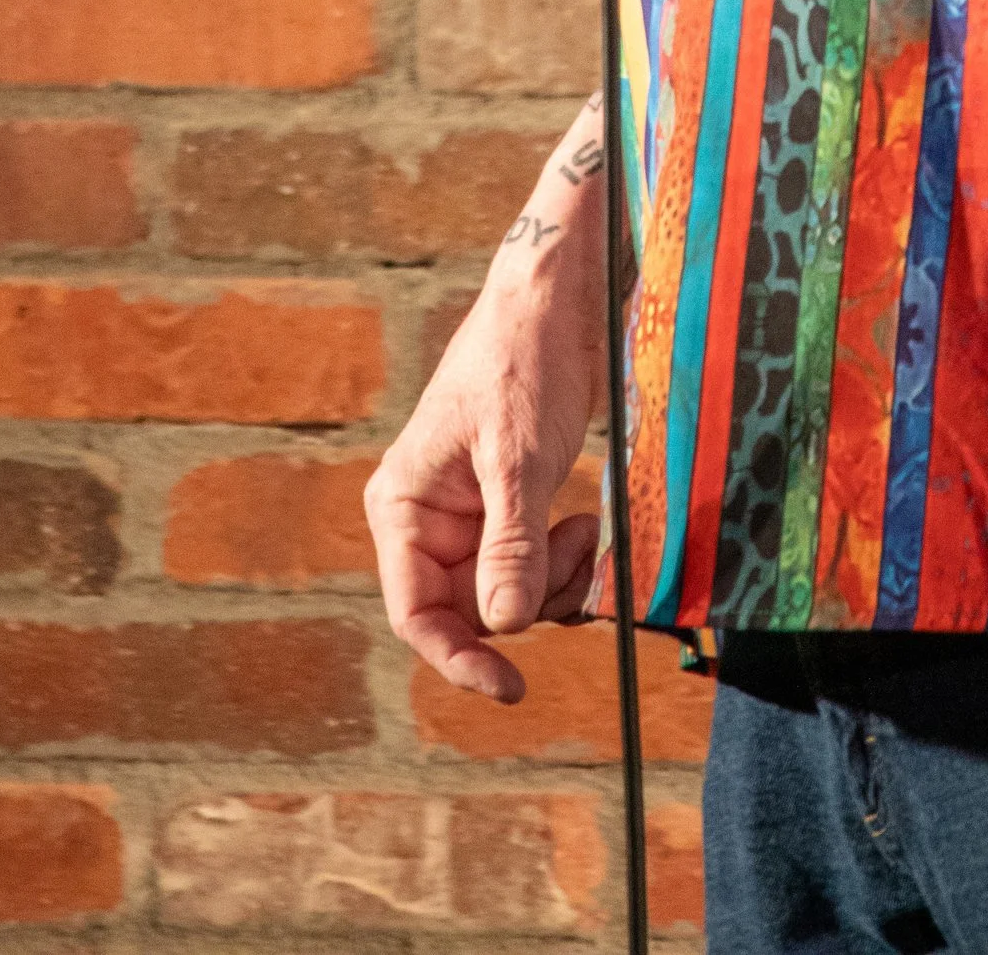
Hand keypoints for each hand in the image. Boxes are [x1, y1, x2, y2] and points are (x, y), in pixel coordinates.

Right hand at [364, 279, 604, 702]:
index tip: (512, 686)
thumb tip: (504, 625)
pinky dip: (561, 562)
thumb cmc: (522, 360)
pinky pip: (529, 566)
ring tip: (584, 528)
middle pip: (467, 612)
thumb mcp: (518, 457)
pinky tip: (582, 521)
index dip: (459, 658)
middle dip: (526, 601)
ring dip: (551, 581)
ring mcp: (468, 517)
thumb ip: (511, 543)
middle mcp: (427, 519)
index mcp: (403, 506)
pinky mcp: (507, 508)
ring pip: (504, 596)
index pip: (416, 613)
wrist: (555, 301)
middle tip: (577, 554)